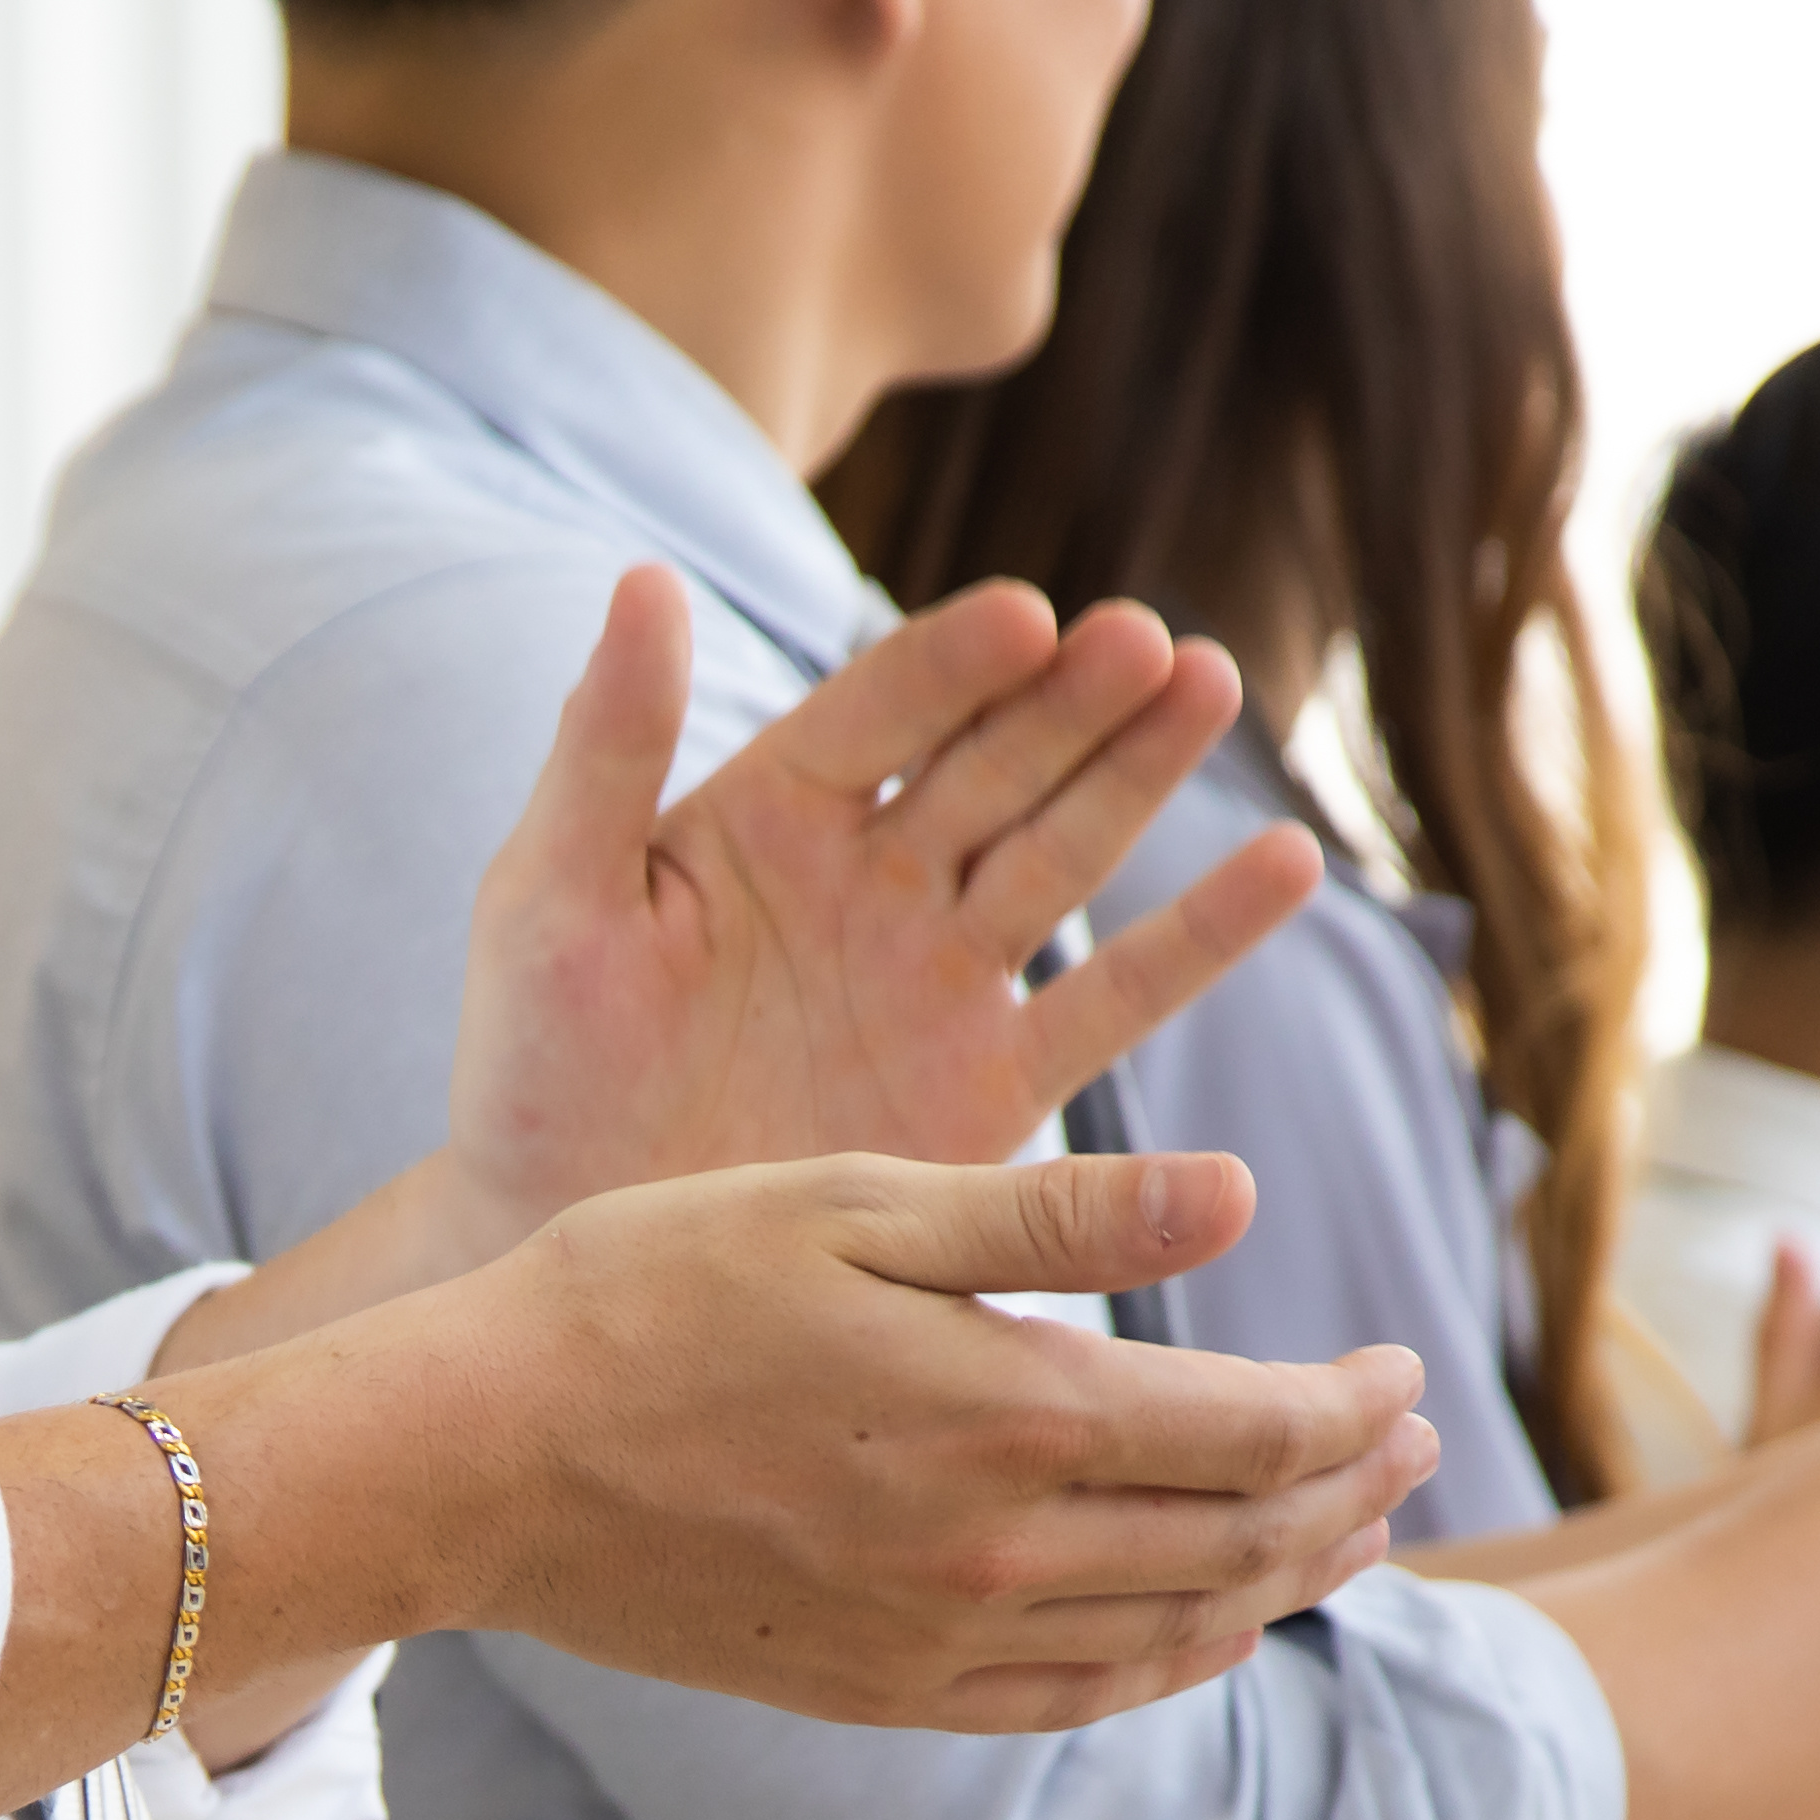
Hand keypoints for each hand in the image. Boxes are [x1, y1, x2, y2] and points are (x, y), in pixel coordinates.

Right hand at [408, 1148, 1443, 1731]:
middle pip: (1242, 1541)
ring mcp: (939, 1642)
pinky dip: (1172, 1665)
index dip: (1350, 1404)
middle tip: (1414, 1441)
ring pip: (1176, 1631)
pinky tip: (1212, 1631)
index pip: (1254, 1433)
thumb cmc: (649, 1289)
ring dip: (1289, 1580)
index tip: (1401, 1365)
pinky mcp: (878, 1693)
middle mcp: (997, 1554)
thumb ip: (1060, 1214)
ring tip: (1355, 1531)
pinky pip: (1073, 1700)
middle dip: (1350, 1489)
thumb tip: (1243, 1197)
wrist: (478, 1458)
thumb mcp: (854, 1202)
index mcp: (1010, 1416)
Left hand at [428, 568, 1323, 1271]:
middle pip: (995, 763)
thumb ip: (605, 748)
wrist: (564, 1243)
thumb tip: (642, 577)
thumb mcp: (549, 900)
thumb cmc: (532, 1069)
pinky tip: (1287, 863)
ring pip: (1065, 851)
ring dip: (1142, 773)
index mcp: (766, 816)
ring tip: (1213, 686)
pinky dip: (1201, 936)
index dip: (949, 665)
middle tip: (1151, 641)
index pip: (876, 712)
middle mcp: (872, 879)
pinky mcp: (992, 1089)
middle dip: (1073, 700)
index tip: (1023, 614)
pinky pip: (1114, 1000)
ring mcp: (940, 978)